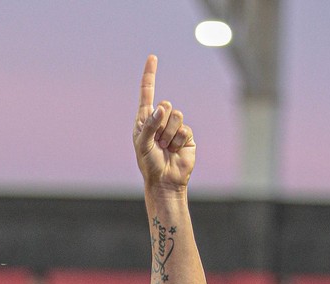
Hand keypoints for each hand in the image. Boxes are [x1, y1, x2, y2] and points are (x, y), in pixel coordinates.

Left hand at [133, 54, 195, 190]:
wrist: (165, 181)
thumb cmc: (149, 164)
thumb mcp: (143, 145)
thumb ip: (149, 125)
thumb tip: (162, 107)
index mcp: (144, 121)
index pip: (147, 94)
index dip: (150, 75)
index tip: (152, 57)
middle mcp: (159, 121)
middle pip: (165, 105)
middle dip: (161, 124)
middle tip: (157, 142)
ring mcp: (173, 126)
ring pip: (177, 115)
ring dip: (169, 134)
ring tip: (165, 147)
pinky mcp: (186, 134)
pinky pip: (184, 128)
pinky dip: (178, 141)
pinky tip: (174, 150)